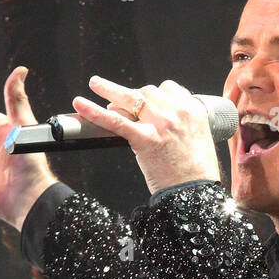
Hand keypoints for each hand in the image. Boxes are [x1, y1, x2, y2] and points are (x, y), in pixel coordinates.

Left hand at [73, 77, 221, 192]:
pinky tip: (80, 104)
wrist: (195, 194)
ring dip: (109, 90)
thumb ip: (183, 125)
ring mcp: (160, 125)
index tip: (145, 100)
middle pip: (148, 92)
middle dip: (132, 95)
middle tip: (118, 102)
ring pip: (130, 98)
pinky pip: (115, 121)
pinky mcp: (144, 139)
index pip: (168, 88)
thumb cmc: (197, 173)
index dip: (153, 93)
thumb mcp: (199, 139)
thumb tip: (160, 120)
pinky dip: (94, 111)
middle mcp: (178, 113)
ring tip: (95, 84)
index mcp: (193, 111)